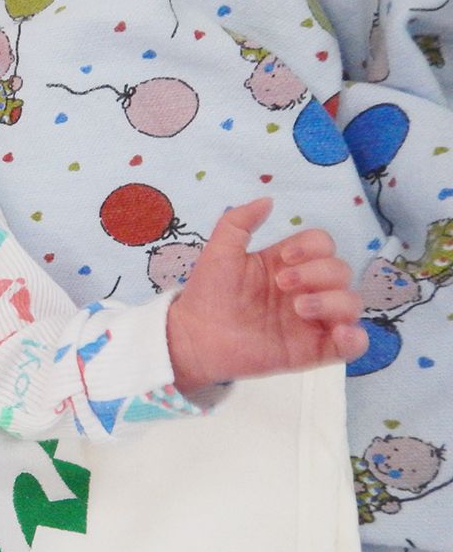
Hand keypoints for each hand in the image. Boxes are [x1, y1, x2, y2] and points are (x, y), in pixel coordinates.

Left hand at [166, 198, 367, 392]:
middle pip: (341, 271)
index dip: (312, 247)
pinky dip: (355, 338)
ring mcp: (312, 321)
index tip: (285, 257)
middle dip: (318, 273)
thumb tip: (268, 200)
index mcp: (288, 265)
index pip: (323, 246)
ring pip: (352, 304)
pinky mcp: (312, 350)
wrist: (194, 336)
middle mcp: (305, 290)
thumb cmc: (208, 294)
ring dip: (334, 301)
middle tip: (282, 284)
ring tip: (299, 308)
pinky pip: (353, 344)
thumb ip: (239, 221)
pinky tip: (338, 334)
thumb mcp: (219, 251)